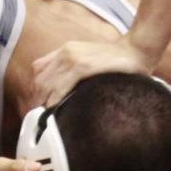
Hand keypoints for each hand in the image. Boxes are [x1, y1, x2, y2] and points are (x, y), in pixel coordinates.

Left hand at [30, 35, 147, 108]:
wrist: (135, 51)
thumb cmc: (114, 61)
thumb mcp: (87, 60)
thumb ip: (73, 71)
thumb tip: (59, 94)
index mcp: (65, 51)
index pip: (38, 70)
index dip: (35, 90)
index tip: (37, 107)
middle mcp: (65, 52)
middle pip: (39, 79)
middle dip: (36, 100)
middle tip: (39, 119)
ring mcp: (73, 57)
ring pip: (45, 83)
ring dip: (43, 103)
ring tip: (46, 119)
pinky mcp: (83, 66)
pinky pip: (61, 86)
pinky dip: (55, 100)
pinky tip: (56, 111)